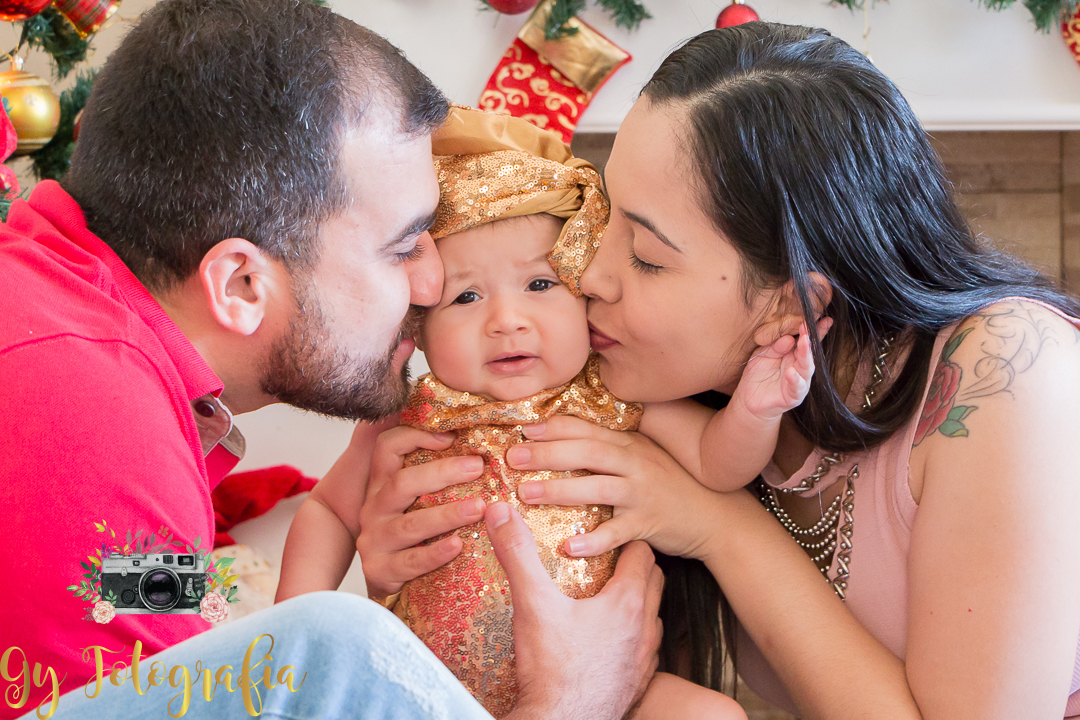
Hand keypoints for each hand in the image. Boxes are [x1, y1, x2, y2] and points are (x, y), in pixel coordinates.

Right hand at [355, 425, 485, 599]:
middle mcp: (374, 508)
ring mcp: (374, 540)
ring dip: (446, 515)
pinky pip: (410, 561)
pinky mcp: (380, 571)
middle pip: (402, 483)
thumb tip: (476, 445)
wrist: (395, 589)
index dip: (414, 435)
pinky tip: (458, 545)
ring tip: (478, 507)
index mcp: (384, 484)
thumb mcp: (420, 502)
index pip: (387, 447)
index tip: (451, 436)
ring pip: (409, 524)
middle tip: (478, 466)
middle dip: (442, 472)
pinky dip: (435, 553)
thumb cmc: (417, 538)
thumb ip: (438, 476)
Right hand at [487, 503, 662, 719]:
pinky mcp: (639, 682)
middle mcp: (645, 629)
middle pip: (654, 581)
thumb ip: (518, 554)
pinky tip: (608, 640)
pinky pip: (647, 650)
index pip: (643, 553)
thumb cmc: (552, 669)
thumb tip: (500, 511)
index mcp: (627, 603)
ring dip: (637, 603)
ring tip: (608, 598)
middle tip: (607, 560)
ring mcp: (646, 658)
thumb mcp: (532, 604)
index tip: (607, 535)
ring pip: (653, 616)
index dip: (625, 540)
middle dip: (635, 567)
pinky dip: (634, 637)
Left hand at [509, 416, 724, 559]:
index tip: (523, 430)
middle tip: (513, 458)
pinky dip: (594, 540)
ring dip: (559, 491)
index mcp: (629, 444)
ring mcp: (642, 493)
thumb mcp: (642, 458)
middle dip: (547, 454)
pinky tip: (569, 546)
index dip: (553, 428)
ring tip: (526, 494)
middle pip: (586, 453)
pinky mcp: (649, 523)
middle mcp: (635, 463)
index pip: (586, 429)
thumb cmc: (670, 486)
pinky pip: (618, 533)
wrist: (715, 515)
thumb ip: (610, 450)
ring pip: (597, 488)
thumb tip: (563, 444)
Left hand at [735, 322, 816, 420]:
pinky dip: (794, 380)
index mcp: (794, 355)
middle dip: (809, 339)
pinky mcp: (793, 396)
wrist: (748, 399)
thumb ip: (775, 346)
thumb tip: (789, 338)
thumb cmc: (758, 374)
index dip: (816, 330)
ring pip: (806, 368)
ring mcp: (799, 382)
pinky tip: (791, 372)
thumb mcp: (763, 354)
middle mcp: (800, 367)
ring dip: (805, 355)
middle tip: (807, 326)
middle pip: (808, 352)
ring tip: (803, 342)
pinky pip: (796, 387)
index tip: (824, 318)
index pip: (806, 341)